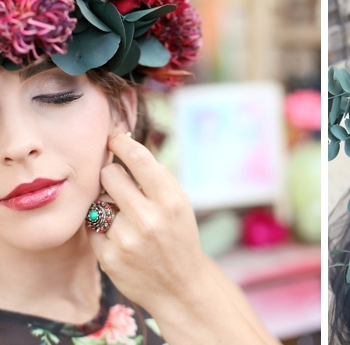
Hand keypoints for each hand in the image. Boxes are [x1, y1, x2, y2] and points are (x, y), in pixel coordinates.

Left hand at [87, 133, 209, 314]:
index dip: (122, 144)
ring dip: (106, 201)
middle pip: (109, 174)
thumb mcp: (181, 204)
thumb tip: (127, 148)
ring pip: (98, 200)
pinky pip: (91, 226)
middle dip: (111, 174)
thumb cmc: (179, 237)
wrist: (180, 286)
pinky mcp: (108, 257)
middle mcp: (148, 219)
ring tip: (123, 214)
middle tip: (119, 183)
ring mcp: (126, 240)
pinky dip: (101, 226)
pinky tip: (118, 235)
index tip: (114, 139)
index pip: (139, 159)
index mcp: (170, 201)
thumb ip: (157, 178)